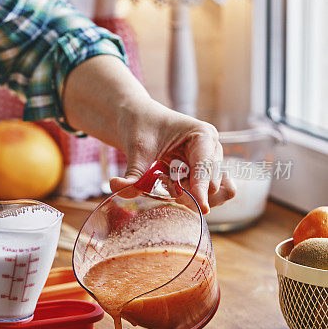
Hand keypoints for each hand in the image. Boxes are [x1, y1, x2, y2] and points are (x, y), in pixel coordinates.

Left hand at [109, 100, 235, 214]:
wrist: (138, 119)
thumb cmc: (141, 125)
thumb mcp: (137, 148)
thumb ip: (132, 172)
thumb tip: (116, 186)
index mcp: (203, 135)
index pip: (206, 168)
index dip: (203, 189)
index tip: (202, 209)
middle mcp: (212, 148)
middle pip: (212, 186)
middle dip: (187, 191)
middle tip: (162, 179)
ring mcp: (210, 162)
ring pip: (211, 193)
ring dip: (188, 193)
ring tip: (166, 177)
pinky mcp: (202, 173)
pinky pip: (205, 194)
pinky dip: (189, 195)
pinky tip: (171, 181)